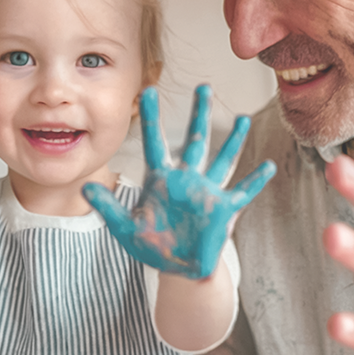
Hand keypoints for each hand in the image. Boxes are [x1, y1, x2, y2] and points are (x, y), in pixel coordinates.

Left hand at [83, 85, 275, 279]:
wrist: (178, 268)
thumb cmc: (153, 245)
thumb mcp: (126, 228)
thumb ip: (108, 208)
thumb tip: (85, 189)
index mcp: (161, 180)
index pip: (154, 142)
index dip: (152, 117)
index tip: (148, 90)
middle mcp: (186, 179)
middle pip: (195, 141)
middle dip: (199, 115)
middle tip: (203, 86)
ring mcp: (207, 192)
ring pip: (222, 160)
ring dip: (233, 140)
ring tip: (243, 118)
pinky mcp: (223, 209)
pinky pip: (243, 192)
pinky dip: (256, 181)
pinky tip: (268, 167)